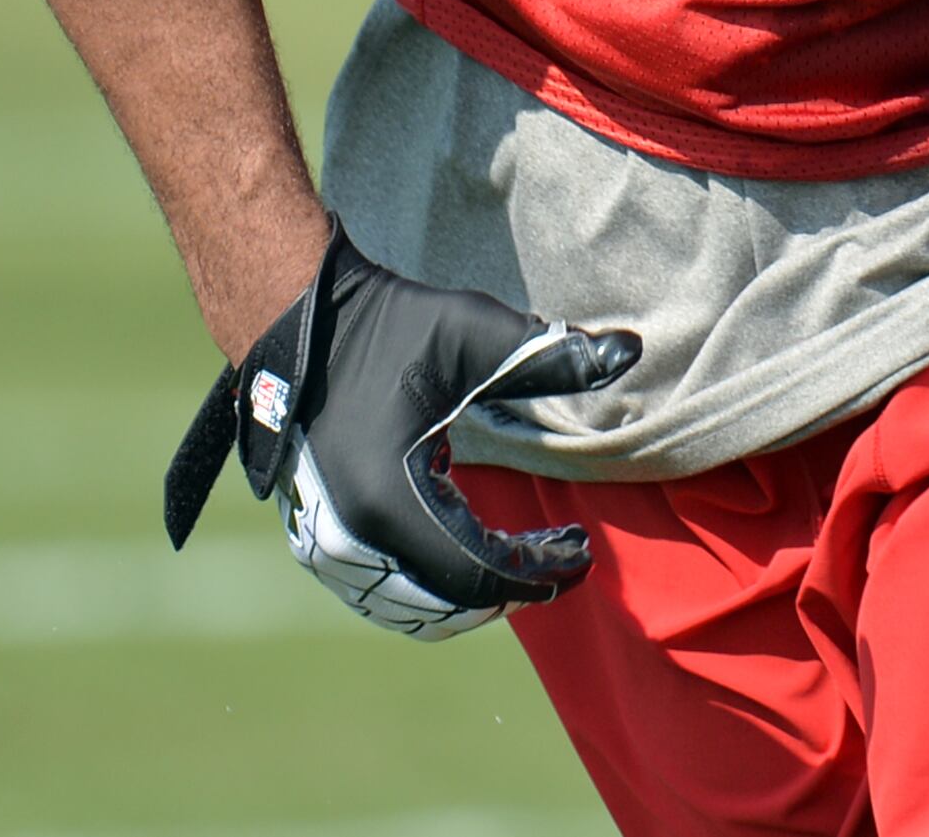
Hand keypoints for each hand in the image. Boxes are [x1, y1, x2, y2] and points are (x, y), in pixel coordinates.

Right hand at [161, 227, 638, 639]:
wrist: (299, 319)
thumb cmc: (391, 325)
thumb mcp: (477, 334)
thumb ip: (553, 354)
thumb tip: (630, 352)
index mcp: (390, 501)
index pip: (479, 571)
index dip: (537, 571)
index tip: (582, 553)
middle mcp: (350, 539)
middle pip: (448, 603)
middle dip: (513, 586)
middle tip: (563, 557)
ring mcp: (325, 544)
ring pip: (412, 608)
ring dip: (472, 595)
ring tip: (524, 560)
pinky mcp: (315, 537)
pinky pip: (380, 592)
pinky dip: (431, 590)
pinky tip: (469, 554)